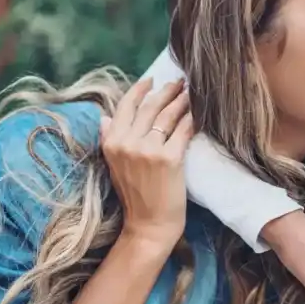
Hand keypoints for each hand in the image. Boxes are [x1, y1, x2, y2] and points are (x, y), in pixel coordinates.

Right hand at [102, 77, 194, 246]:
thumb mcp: (114, 165)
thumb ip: (109, 138)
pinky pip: (183, 130)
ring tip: (191, 93)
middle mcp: (127, 142)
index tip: (152, 79)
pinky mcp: (169, 158)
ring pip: (167, 115)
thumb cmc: (135, 194)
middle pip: (150, 107)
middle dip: (167, 91)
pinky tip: (199, 113)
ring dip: (181, 100)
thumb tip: (105, 117)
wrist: (148, 224)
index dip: (140, 89)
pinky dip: (192, 119)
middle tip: (180, 82)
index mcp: (111, 142)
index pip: (126, 106)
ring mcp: (148, 150)